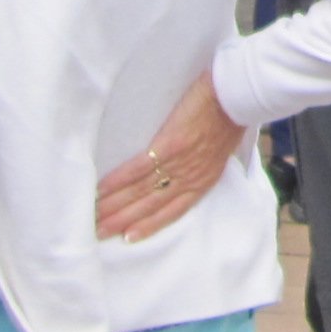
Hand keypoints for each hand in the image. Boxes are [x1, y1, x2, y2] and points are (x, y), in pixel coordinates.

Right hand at [96, 74, 247, 243]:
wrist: (237, 93)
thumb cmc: (231, 115)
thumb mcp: (221, 149)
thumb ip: (203, 163)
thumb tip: (186, 166)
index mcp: (204, 180)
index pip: (172, 211)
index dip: (148, 226)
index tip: (127, 238)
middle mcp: (190, 178)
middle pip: (151, 206)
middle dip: (122, 221)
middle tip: (97, 234)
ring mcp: (179, 164)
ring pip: (140, 191)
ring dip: (114, 206)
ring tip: (93, 217)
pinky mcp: (169, 146)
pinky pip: (138, 168)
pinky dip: (117, 181)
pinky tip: (100, 190)